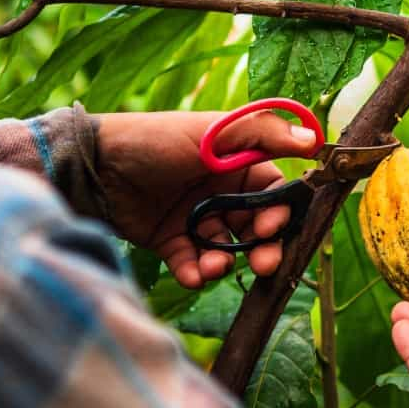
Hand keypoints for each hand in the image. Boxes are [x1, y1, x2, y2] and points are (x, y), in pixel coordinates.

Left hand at [93, 110, 318, 288]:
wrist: (95, 166)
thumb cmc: (157, 140)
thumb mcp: (214, 133)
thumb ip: (264, 135)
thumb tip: (313, 139)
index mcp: (235, 164)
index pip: (273, 193)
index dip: (279, 213)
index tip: (273, 226)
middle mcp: (219, 192)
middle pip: (255, 227)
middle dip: (262, 248)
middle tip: (262, 264)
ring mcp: (194, 217)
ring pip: (225, 248)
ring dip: (226, 262)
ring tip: (214, 265)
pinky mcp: (169, 240)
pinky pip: (192, 263)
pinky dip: (196, 273)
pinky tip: (193, 274)